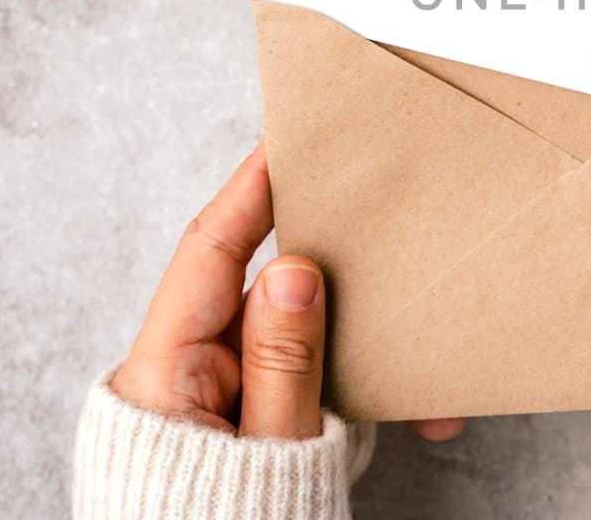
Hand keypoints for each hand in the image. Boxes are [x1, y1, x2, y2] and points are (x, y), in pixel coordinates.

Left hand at [111, 142, 466, 441]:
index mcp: (166, 371)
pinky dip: (364, 389)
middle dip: (329, 258)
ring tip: (425, 344)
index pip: (209, 252)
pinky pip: (311, 381)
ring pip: (298, 333)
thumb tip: (293, 268)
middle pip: (260, 285)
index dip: (248, 190)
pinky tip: (421, 409)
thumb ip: (282, 358)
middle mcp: (187, 374)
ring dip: (364, 337)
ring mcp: (223, 399)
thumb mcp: (270, 450)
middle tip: (378, 216)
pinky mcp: (255, 423)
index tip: (286, 140)